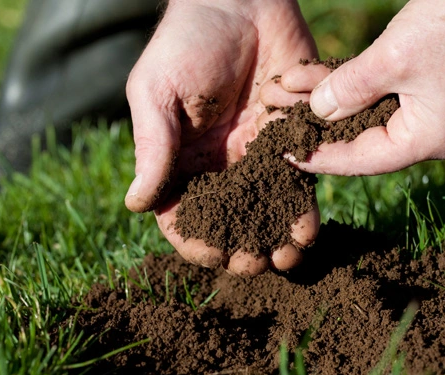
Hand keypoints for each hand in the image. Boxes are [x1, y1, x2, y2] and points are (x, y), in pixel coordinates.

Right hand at [124, 0, 319, 274]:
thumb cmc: (187, 41)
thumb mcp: (157, 92)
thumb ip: (152, 147)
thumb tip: (135, 205)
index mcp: (178, 158)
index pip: (182, 214)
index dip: (195, 240)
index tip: (213, 254)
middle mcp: (217, 163)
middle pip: (229, 221)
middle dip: (241, 249)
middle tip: (256, 264)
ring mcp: (255, 152)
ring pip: (267, 209)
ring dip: (276, 238)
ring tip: (288, 256)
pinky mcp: (291, 136)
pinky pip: (299, 180)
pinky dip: (303, 207)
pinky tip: (309, 226)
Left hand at [260, 0, 444, 174]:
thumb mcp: (391, 57)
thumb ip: (348, 89)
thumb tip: (318, 112)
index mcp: (436, 139)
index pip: (364, 160)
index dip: (321, 155)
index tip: (284, 153)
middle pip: (374, 139)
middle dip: (328, 124)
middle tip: (285, 120)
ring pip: (386, 115)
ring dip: (346, 101)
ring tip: (303, 92)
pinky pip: (404, 97)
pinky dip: (371, 88)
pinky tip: (340, 78)